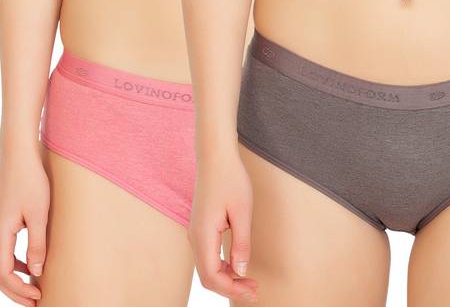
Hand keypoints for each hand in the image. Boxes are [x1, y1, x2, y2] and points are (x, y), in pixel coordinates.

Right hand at [0, 141, 48, 306]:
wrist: (20, 158)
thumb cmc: (32, 182)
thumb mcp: (40, 214)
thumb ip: (37, 244)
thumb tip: (38, 272)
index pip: (3, 274)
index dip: (19, 290)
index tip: (38, 298)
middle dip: (14, 292)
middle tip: (35, 303)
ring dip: (13, 280)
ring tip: (33, 290)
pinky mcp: (1, 224)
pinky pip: (3, 252)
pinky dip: (15, 266)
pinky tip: (33, 268)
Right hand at [188, 142, 257, 302]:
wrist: (216, 158)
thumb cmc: (231, 180)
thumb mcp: (242, 212)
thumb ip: (241, 243)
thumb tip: (242, 270)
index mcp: (203, 235)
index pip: (212, 275)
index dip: (232, 289)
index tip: (252, 291)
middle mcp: (195, 237)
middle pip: (207, 276)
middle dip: (230, 288)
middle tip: (254, 292)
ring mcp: (196, 234)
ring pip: (207, 268)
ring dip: (227, 279)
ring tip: (250, 283)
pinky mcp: (201, 229)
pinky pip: (208, 257)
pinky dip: (222, 267)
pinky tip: (238, 268)